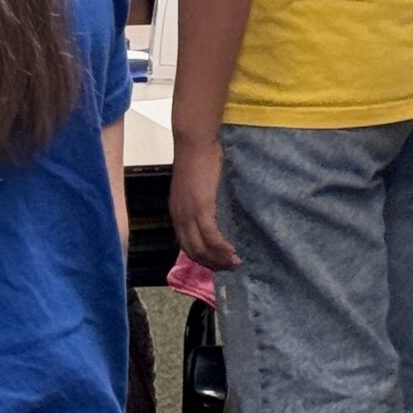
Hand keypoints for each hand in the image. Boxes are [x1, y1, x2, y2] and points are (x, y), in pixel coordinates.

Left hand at [168, 135, 242, 271]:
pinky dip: (221, 248)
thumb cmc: (199, 160)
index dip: (202, 257)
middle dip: (212, 263)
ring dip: (219, 259)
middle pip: (193, 251)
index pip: (186, 244)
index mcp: (177, 213)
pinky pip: (211, 236)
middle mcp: (179, 217)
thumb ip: (200, 201)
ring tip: (236, 263)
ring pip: (201, 247)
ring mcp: (189, 214)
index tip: (219, 262)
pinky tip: (233, 252)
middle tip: (230, 267)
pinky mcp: (201, 208)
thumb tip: (215, 212)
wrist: (195, 145)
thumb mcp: (195, 187)